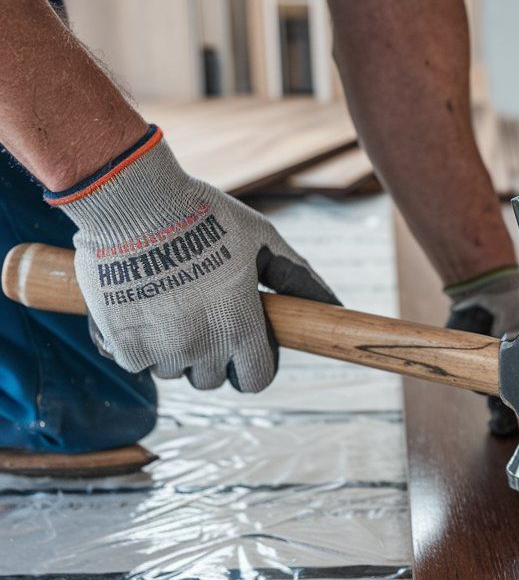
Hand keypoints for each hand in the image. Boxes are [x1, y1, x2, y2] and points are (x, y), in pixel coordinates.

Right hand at [51, 126, 338, 391]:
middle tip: (202, 315)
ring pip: (172, 370)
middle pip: (212, 378)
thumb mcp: (264, 241)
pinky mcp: (121, 343)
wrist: (133, 200)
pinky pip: (136, 361)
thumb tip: (337, 306)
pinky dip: (136, 343)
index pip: (257, 380)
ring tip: (169, 303)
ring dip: (173, 349)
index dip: (252, 365)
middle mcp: (203, 347)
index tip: (244, 347)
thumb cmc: (206, 216)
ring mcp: (160, 348)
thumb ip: (299, 279)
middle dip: (212, 356)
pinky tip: (140, 306)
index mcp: (241, 327)